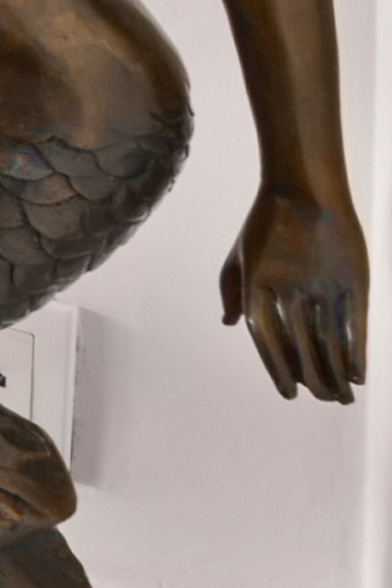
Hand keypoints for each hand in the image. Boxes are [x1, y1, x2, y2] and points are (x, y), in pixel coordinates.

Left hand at [227, 192, 366, 401]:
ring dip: (336, 375)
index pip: (266, 340)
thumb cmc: (267, 224)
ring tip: (340, 397)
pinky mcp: (351, 282)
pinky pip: (353, 326)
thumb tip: (228, 324)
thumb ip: (231, 290)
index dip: (278, 369)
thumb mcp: (239, 254)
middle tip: (321, 399)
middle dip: (313, 380)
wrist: (304, 189)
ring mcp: (322, 286)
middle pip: (301, 348)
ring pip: (329, 343)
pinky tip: (358, 375)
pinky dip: (356, 353)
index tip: (288, 394)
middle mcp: (288, 290)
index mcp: (256, 285)